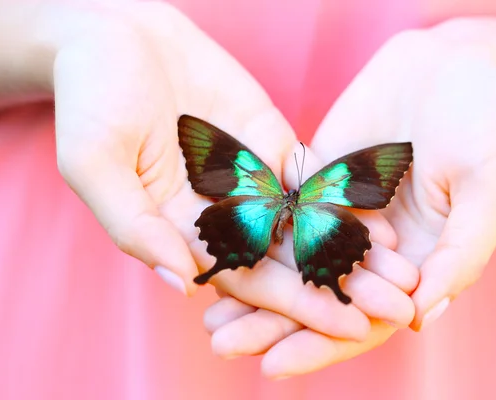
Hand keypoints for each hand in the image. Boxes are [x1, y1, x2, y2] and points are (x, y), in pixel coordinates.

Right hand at [52, 1, 414, 340]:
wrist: (116, 36)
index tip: (345, 323)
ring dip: (355, 251)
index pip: (245, 281)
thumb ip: (134, 225)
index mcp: (181, 233)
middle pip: (288, 261)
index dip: (295, 304)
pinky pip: (311, 178)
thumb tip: (183, 282)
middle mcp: (222, 216)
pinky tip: (385, 217)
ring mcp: (250, 181)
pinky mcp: (269, 146)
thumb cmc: (90, 98)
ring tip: (405, 272)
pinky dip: (347, 199)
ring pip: (308, 226)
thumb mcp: (95, 163)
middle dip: (341, 285)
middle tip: (396, 306)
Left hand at [204, 23, 495, 377]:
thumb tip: (420, 319)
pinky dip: (249, 228)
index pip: (363, 320)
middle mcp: (372, 247)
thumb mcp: (489, 191)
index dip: (321, 345)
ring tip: (207, 310)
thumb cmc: (490, 128)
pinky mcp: (316, 177)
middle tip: (222, 344)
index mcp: (415, 264)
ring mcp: (340, 211)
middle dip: (270, 323)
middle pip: (316, 296)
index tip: (274, 367)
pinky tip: (214, 241)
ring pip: (289, 257)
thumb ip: (459, 255)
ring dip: (250, 283)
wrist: (457, 65)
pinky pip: (279, 206)